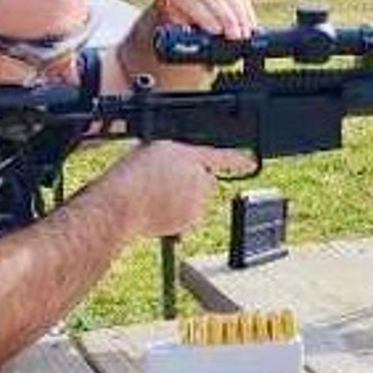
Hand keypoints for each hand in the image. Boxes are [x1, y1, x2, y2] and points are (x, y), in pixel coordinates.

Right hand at [100, 140, 254, 237]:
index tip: (250, 160)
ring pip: (196, 200)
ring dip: (183, 199)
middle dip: (193, 182)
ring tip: (156, 197)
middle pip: (205, 181)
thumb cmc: (130, 176)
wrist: (122, 204)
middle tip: (166, 184)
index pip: (221, 156)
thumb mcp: (153, 152)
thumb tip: (182, 164)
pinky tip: (158, 210)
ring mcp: (197, 201)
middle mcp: (199, 179)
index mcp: (190, 156)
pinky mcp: (191, 220)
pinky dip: (177, 216)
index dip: (237, 158)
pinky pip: (188, 217)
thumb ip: (176, 156)